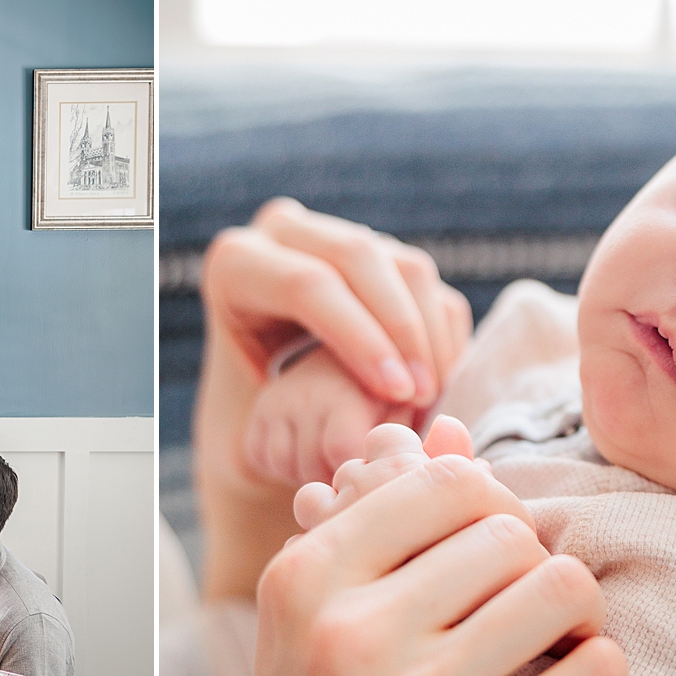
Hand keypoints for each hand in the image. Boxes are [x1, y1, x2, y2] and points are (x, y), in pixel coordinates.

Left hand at [194, 200, 472, 600]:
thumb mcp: (246, 426)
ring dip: (427, 331)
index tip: (395, 394)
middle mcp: (283, 235)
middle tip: (421, 394)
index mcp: (235, 265)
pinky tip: (437, 380)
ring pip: (402, 264)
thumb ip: (277, 434)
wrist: (260, 404)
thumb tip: (349, 440)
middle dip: (401, 329)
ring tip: (431, 393)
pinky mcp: (379, 255)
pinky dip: (440, 331)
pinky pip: (425, 284)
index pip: (307, 285)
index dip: (359, 337)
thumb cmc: (247, 425)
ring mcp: (337, 237)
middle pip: (359, 257)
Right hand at [240, 451, 621, 675]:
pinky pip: (594, 668)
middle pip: (509, 531)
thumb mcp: (313, 619)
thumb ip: (376, 520)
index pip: (444, 481)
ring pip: (561, 587)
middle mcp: (353, 632)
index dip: (487, 507)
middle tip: (519, 610)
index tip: (485, 554)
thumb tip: (449, 428)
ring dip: (573, 612)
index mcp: (306, 579)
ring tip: (550, 642)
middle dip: (530, 565)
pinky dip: (596, 670)